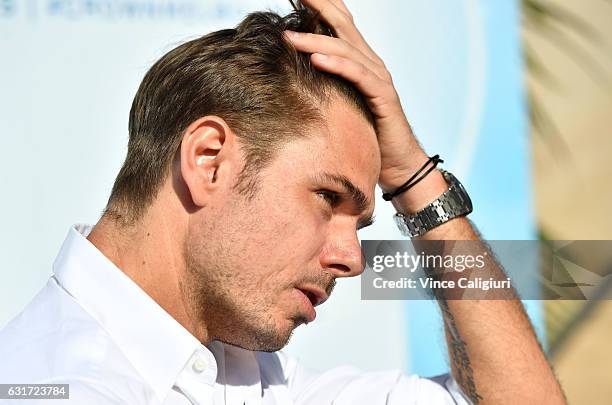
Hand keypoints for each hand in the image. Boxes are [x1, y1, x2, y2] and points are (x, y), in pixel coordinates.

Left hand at [283, 0, 430, 192]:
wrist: (397, 162)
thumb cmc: (366, 133)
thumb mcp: (340, 103)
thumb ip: (325, 85)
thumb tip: (292, 77)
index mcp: (359, 60)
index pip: (338, 24)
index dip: (320, 5)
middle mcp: (370, 62)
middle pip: (342, 25)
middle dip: (319, 7)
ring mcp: (378, 77)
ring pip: (346, 49)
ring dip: (315, 41)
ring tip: (289, 37)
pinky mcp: (383, 96)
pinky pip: (358, 75)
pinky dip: (338, 65)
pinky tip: (317, 60)